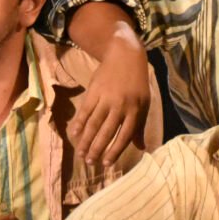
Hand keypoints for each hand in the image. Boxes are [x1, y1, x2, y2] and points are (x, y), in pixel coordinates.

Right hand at [69, 51, 151, 165]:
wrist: (125, 55)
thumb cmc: (137, 83)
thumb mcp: (144, 103)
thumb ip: (140, 126)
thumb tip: (142, 148)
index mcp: (135, 110)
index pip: (124, 135)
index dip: (115, 151)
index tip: (106, 164)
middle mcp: (121, 106)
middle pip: (107, 132)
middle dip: (97, 149)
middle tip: (90, 162)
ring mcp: (106, 98)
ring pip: (94, 123)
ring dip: (86, 140)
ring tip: (80, 153)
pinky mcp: (94, 91)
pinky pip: (85, 110)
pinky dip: (79, 122)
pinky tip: (74, 133)